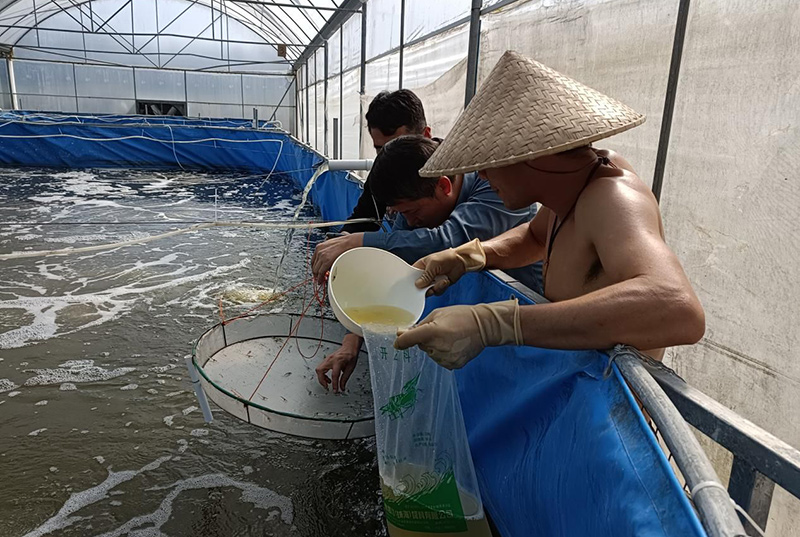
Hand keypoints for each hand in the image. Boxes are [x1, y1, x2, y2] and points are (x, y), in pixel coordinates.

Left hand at [311, 233, 363, 284]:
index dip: (314, 267)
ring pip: (316, 270)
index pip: (313, 260)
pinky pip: (320, 272)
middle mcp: (319, 251)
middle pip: (313, 266)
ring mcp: (322, 256)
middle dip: (316, 273)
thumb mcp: (331, 247)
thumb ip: (326, 254)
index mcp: (319, 247)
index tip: (316, 271)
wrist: (350, 242)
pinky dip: (320, 277)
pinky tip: (322, 280)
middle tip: (318, 277)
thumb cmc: (344, 244)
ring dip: (318, 276)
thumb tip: (325, 262)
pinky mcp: (326, 261)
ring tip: (320, 280)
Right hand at [315, 333, 361, 391]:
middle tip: (327, 387)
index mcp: (338, 361)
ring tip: (328, 383)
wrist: (349, 348)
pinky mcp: (326, 360)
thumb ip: (345, 379)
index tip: (335, 390)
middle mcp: (330, 359)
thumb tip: (342, 387)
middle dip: (322, 380)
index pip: (334, 375)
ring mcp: (327, 359)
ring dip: (321, 378)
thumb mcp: (350, 368)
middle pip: (320, 371)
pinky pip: (321, 368)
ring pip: (318, 369)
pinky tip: (328, 378)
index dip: (334, 384)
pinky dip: (322, 374)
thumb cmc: (350, 355)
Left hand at [394, 299, 521, 368]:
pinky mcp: (452, 365)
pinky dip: (443, 353)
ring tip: (450, 337)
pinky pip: (440, 360)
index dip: (400, 341)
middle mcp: (437, 347)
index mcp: (432, 332)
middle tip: (440, 330)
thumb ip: (419, 325)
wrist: (484, 327)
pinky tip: (454, 345)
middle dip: (425, 339)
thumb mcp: (438, 314)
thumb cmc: (462, 316)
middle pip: (420, 345)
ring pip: (430, 353)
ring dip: (434, 346)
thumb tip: (402, 333)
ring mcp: (445, 358)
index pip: (407, 341)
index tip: (398, 341)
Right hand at [413, 238, 485, 295]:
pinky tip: (446, 281)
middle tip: (429, 287)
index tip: (411, 288)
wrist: (461, 261)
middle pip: (419, 286)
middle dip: (424, 289)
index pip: (411, 276)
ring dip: (435, 288)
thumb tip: (417, 285)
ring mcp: (432, 281)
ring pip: (428, 291)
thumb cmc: (446, 258)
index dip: (410, 282)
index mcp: (420, 267)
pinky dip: (441, 288)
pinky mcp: (439, 286)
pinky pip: (437, 292)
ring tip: (442, 281)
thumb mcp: (433, 264)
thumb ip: (425, 275)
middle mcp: (425, 275)